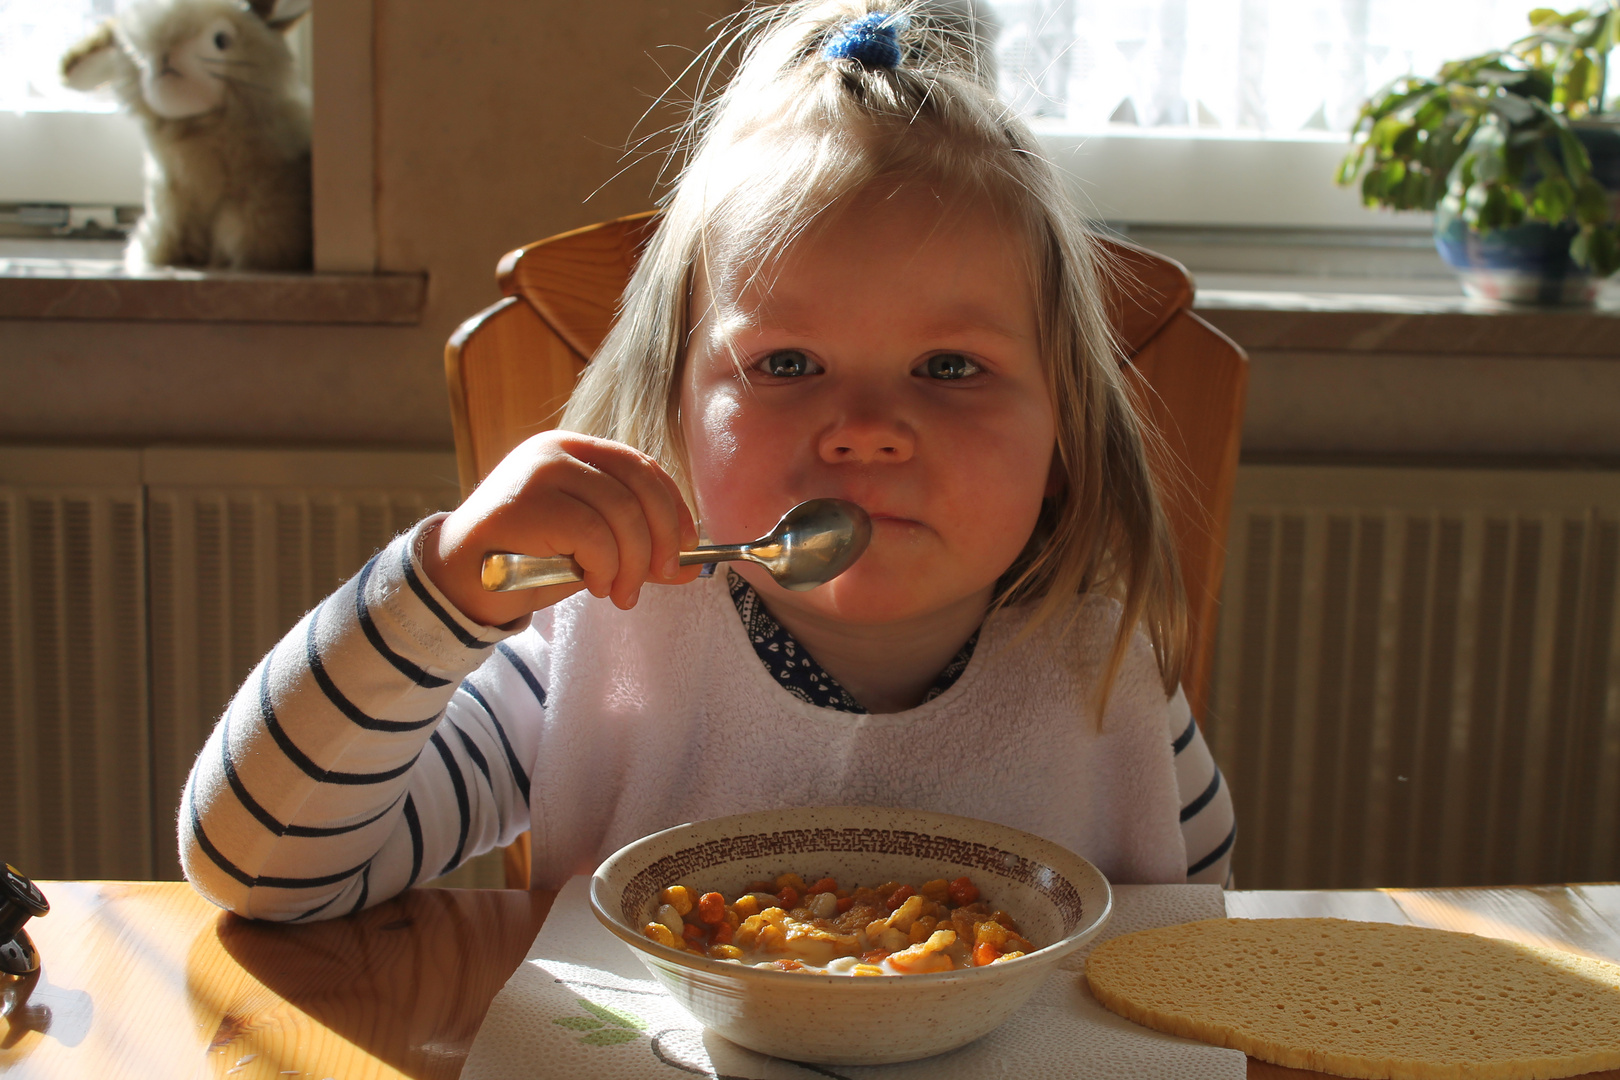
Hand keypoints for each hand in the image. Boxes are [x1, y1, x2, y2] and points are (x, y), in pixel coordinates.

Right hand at [421, 432, 700, 626]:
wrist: (457, 580)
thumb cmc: (527, 561)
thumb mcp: (592, 550)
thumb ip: (638, 550)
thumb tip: (695, 567)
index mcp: (577, 450)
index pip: (642, 467)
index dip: (673, 508)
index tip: (686, 550)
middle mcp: (559, 450)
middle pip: (639, 485)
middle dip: (661, 538)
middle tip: (662, 577)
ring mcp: (541, 470)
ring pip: (621, 513)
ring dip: (632, 563)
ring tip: (620, 592)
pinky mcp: (528, 501)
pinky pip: (593, 535)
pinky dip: (605, 566)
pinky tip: (593, 585)